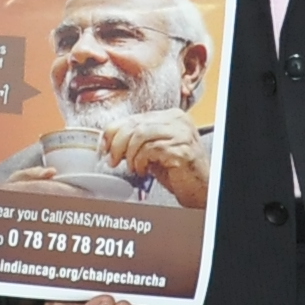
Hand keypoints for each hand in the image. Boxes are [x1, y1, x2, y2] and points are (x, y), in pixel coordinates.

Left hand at [92, 111, 208, 207]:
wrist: (200, 188)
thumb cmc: (177, 171)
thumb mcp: (153, 151)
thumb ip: (136, 142)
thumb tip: (109, 142)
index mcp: (170, 117)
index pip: (134, 117)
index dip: (113, 131)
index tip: (104, 147)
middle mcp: (177, 120)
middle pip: (134, 124)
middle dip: (117, 144)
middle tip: (112, 160)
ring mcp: (181, 133)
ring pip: (140, 135)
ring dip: (129, 154)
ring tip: (132, 167)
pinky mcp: (181, 149)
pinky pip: (150, 150)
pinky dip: (140, 162)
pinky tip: (143, 171)